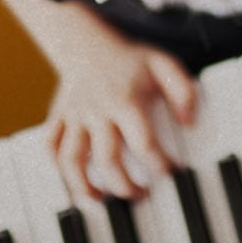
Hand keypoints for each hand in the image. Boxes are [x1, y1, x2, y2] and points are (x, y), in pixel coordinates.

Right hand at [44, 28, 195, 200]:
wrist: (87, 43)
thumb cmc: (130, 59)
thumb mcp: (164, 65)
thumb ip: (183, 91)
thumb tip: (190, 123)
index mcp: (125, 101)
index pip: (143, 142)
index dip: (159, 163)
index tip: (173, 173)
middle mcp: (97, 111)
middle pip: (107, 158)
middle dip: (125, 184)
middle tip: (142, 195)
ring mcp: (75, 116)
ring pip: (71, 159)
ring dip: (84, 185)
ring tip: (101, 199)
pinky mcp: (58, 118)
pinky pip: (51, 147)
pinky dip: (59, 168)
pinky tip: (76, 180)